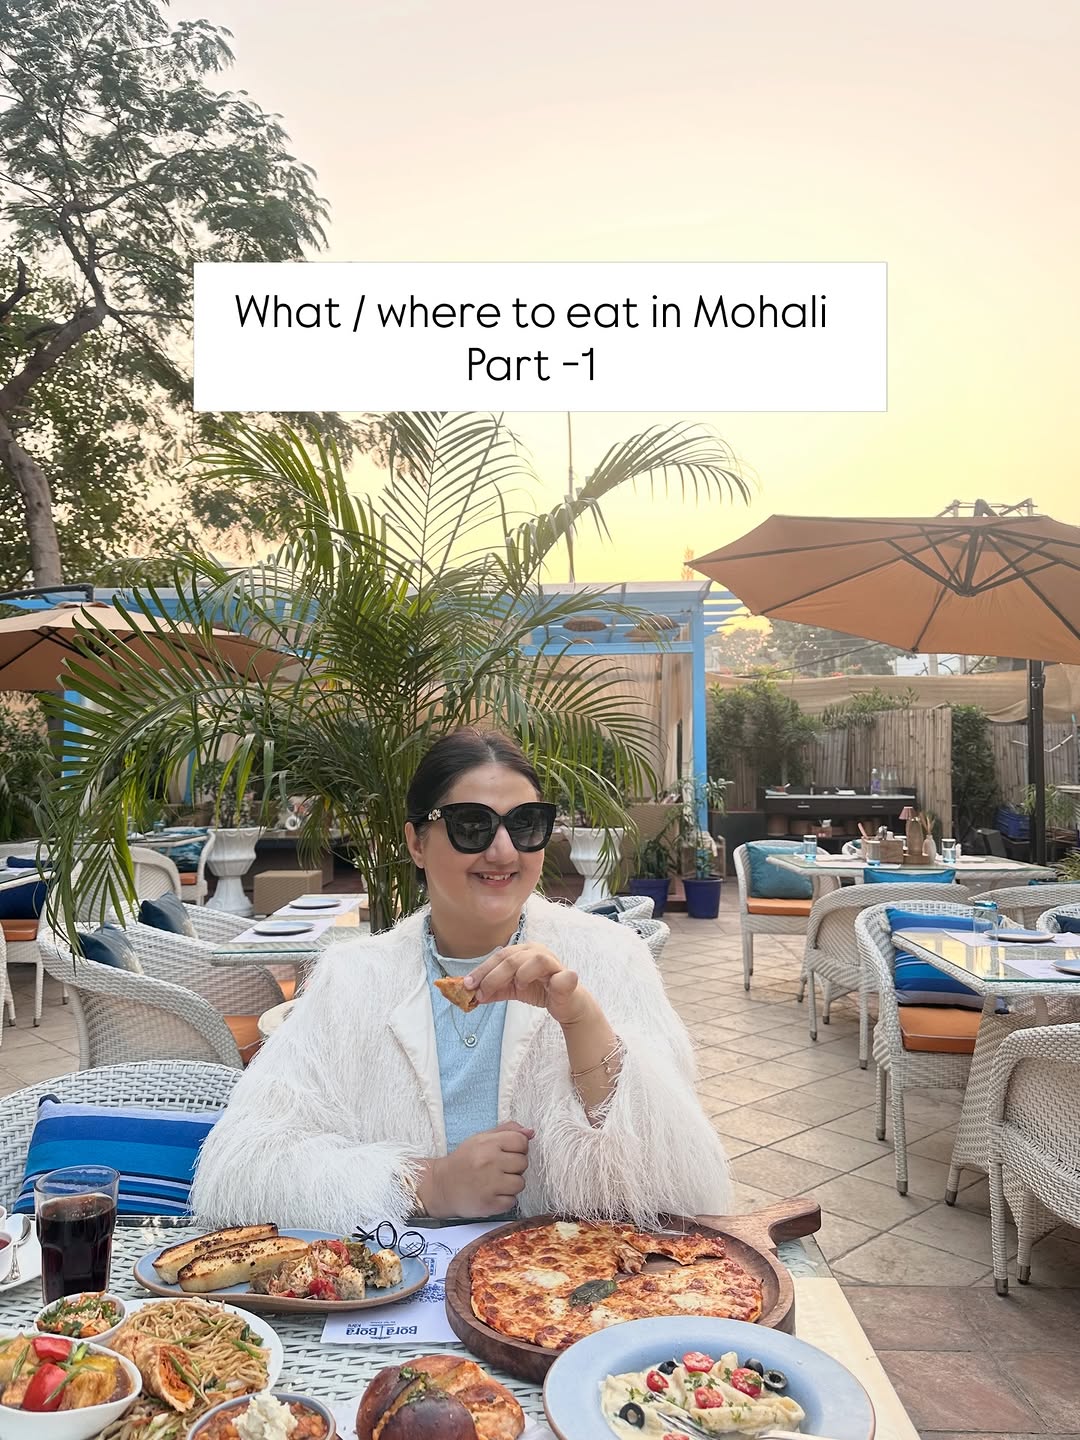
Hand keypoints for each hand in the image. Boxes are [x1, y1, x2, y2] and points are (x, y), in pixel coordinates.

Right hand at [420, 1122, 532, 1218]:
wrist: (442, 1186)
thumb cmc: (464, 1161)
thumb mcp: (481, 1139)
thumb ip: (506, 1131)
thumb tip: (530, 1132)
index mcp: (488, 1144)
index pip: (521, 1141)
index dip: (519, 1147)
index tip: (508, 1153)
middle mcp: (490, 1162)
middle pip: (523, 1162)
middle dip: (515, 1166)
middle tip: (500, 1168)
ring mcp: (490, 1185)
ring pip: (520, 1183)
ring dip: (511, 1184)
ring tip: (497, 1182)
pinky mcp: (490, 1204)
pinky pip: (512, 1201)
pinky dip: (505, 1199)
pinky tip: (493, 1194)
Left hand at [465, 942, 592, 1026]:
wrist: (567, 1004)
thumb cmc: (541, 990)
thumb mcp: (513, 989)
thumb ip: (495, 990)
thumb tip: (471, 995)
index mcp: (523, 951)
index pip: (499, 956)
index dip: (482, 970)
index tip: (466, 984)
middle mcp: (537, 952)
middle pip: (512, 958)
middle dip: (493, 976)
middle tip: (480, 992)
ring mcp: (554, 963)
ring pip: (535, 960)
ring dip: (521, 975)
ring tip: (517, 988)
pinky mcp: (568, 978)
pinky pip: (563, 977)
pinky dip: (557, 981)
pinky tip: (549, 987)